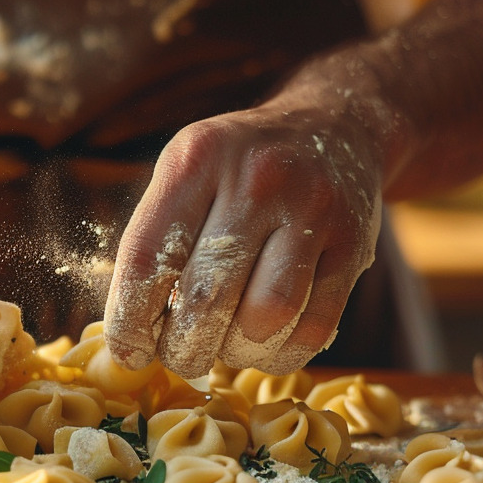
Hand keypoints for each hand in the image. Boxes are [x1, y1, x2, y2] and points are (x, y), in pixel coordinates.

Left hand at [103, 97, 383, 377]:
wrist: (334, 126)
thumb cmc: (237, 171)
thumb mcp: (186, 176)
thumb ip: (153, 244)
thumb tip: (127, 336)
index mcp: (198, 158)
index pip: (146, 259)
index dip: (129, 322)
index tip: (128, 353)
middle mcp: (257, 178)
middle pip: (206, 297)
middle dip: (183, 348)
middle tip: (178, 356)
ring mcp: (314, 209)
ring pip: (265, 318)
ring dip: (235, 352)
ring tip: (223, 346)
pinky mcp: (354, 244)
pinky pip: (313, 328)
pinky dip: (279, 354)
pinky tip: (262, 344)